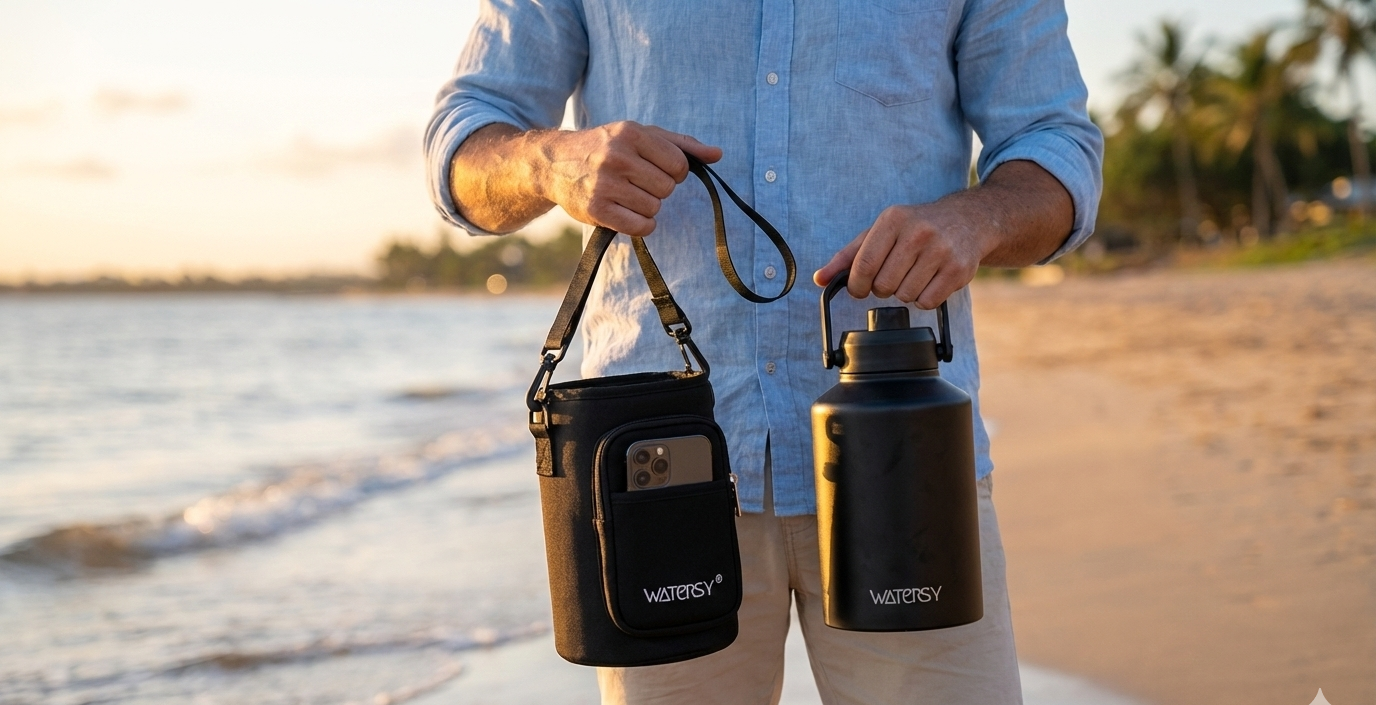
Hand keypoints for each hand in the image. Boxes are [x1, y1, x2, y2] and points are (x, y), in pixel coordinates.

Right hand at [535, 122, 721, 236]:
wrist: (555, 163)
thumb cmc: (606, 147)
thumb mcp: (641, 136)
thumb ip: (681, 144)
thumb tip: (717, 154)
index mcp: (630, 133)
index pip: (678, 164)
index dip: (675, 172)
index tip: (658, 170)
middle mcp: (616, 156)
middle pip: (667, 188)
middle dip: (658, 189)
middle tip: (638, 182)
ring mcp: (604, 184)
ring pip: (654, 208)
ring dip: (646, 207)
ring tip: (628, 195)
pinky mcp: (596, 209)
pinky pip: (640, 227)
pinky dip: (641, 225)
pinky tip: (628, 213)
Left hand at [814, 202, 993, 309]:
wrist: (967, 220)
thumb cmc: (915, 227)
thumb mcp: (880, 232)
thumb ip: (848, 255)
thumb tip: (820, 279)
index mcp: (893, 219)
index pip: (863, 264)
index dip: (856, 284)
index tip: (859, 288)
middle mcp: (918, 232)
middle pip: (883, 285)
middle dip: (882, 288)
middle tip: (893, 276)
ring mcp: (941, 251)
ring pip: (905, 295)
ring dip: (904, 292)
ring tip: (913, 274)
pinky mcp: (958, 270)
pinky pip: (927, 302)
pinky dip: (924, 299)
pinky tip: (929, 281)